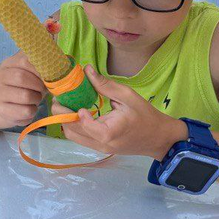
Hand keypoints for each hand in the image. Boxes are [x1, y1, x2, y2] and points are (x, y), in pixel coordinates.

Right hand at [0, 52, 47, 126]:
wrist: (7, 104)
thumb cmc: (26, 85)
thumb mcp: (32, 69)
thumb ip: (43, 55)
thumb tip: (57, 36)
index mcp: (7, 63)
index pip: (25, 61)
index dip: (40, 69)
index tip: (47, 76)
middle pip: (22, 77)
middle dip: (38, 85)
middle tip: (42, 89)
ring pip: (25, 96)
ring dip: (36, 98)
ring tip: (35, 98)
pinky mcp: (3, 111)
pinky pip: (25, 112)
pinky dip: (32, 111)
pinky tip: (30, 108)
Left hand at [57, 66, 187, 158]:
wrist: (159, 138)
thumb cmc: (146, 116)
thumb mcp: (128, 96)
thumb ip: (105, 85)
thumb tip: (86, 70)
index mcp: (110, 132)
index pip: (84, 125)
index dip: (75, 112)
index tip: (75, 99)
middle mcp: (102, 144)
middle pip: (72, 131)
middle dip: (62, 114)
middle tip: (59, 98)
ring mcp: (100, 149)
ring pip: (73, 136)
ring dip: (65, 121)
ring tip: (65, 104)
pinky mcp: (100, 149)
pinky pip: (80, 138)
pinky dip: (73, 126)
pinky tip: (75, 113)